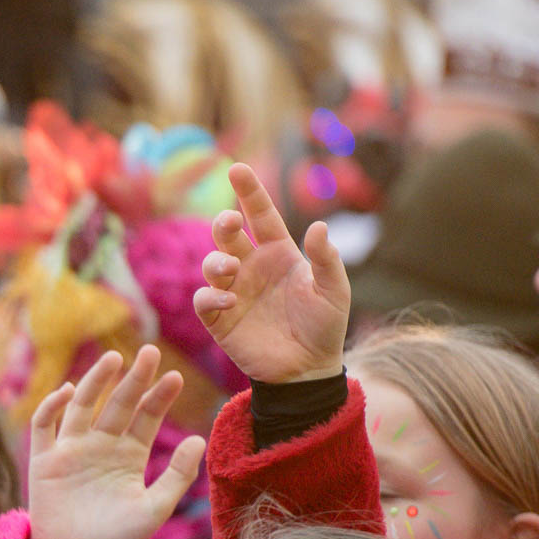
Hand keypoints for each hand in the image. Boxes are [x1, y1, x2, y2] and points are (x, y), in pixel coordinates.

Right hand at [23, 346, 204, 538]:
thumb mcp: (154, 509)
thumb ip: (177, 476)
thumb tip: (199, 438)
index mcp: (129, 455)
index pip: (146, 417)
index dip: (159, 396)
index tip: (174, 377)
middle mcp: (101, 446)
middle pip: (118, 403)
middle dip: (133, 378)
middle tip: (149, 352)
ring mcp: (72, 449)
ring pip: (83, 405)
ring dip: (96, 381)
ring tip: (113, 359)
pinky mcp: (44, 459)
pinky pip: (45, 426)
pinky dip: (53, 406)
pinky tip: (69, 392)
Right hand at [193, 164, 348, 384]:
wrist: (308, 370)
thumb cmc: (325, 326)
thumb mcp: (334, 290)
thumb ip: (326, 258)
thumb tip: (317, 226)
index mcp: (278, 253)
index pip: (260, 215)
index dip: (249, 191)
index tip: (237, 168)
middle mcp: (252, 267)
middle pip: (227, 234)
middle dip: (223, 223)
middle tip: (230, 223)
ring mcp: (233, 292)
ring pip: (211, 264)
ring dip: (216, 260)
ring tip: (230, 268)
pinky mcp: (220, 320)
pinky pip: (204, 300)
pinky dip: (210, 296)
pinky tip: (228, 300)